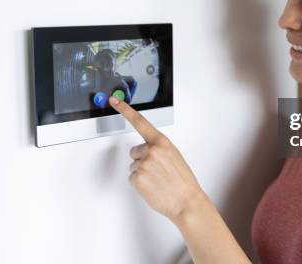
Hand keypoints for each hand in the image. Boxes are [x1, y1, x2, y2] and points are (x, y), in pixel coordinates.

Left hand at [108, 96, 208, 222]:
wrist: (186, 201)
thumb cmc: (182, 181)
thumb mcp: (174, 156)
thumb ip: (159, 148)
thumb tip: (147, 150)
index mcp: (162, 142)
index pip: (140, 121)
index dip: (125, 109)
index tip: (114, 101)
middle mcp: (151, 150)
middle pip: (135, 151)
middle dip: (143, 160)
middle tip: (158, 171)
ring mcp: (143, 164)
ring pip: (134, 166)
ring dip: (143, 173)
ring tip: (158, 180)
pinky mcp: (137, 178)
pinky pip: (132, 177)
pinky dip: (141, 183)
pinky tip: (153, 187)